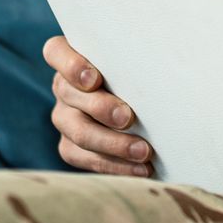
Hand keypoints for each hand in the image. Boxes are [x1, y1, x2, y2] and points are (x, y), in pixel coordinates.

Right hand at [44, 34, 152, 175]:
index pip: (56, 53)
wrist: (141, 103)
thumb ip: (137, 55)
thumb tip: (166, 58)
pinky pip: (85, 158)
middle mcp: (63, 86)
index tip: (94, 79)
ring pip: (78, 132)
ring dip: (113, 143)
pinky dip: (115, 166)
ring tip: (143, 152)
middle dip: (101, 108)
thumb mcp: (135, 58)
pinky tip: (140, 169)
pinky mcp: (71, 145)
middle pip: (69, 94)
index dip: (71, 66)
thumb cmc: (141, 70)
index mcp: (70, 57)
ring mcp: (64, 117)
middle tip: (128, 118)